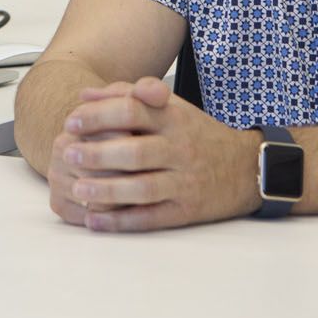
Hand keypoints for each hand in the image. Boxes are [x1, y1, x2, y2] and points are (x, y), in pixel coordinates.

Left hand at [48, 77, 259, 230]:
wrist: (247, 168)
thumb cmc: (197, 134)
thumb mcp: (170, 107)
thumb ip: (127, 95)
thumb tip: (84, 95)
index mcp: (173, 119)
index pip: (132, 110)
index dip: (98, 116)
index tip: (71, 122)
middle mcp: (179, 148)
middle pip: (135, 151)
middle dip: (98, 154)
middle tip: (69, 155)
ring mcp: (184, 181)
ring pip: (142, 187)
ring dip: (106, 190)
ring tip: (78, 189)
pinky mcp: (187, 210)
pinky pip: (151, 217)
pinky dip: (121, 221)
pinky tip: (96, 220)